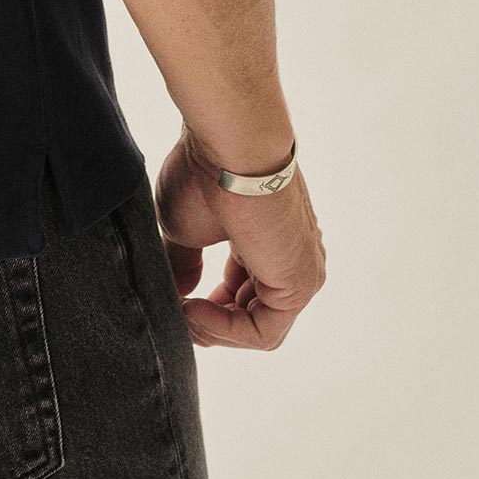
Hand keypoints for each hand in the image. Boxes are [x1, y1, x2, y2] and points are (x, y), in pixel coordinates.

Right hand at [154, 126, 324, 350]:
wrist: (231, 147)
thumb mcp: (186, 226)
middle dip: (212, 321)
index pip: (245, 289)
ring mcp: (301, 272)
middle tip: (177, 315)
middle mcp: (293, 257)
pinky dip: (226, 330)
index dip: (209, 305)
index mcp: (270, 238)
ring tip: (182, 314)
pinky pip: (263, 330)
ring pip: (259, 326)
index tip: (177, 301)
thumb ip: (184, 264)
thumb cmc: (207, 172)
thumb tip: (176, 294)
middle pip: (253, 311)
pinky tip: (193, 312)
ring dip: (215, 329)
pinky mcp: (299, 285)